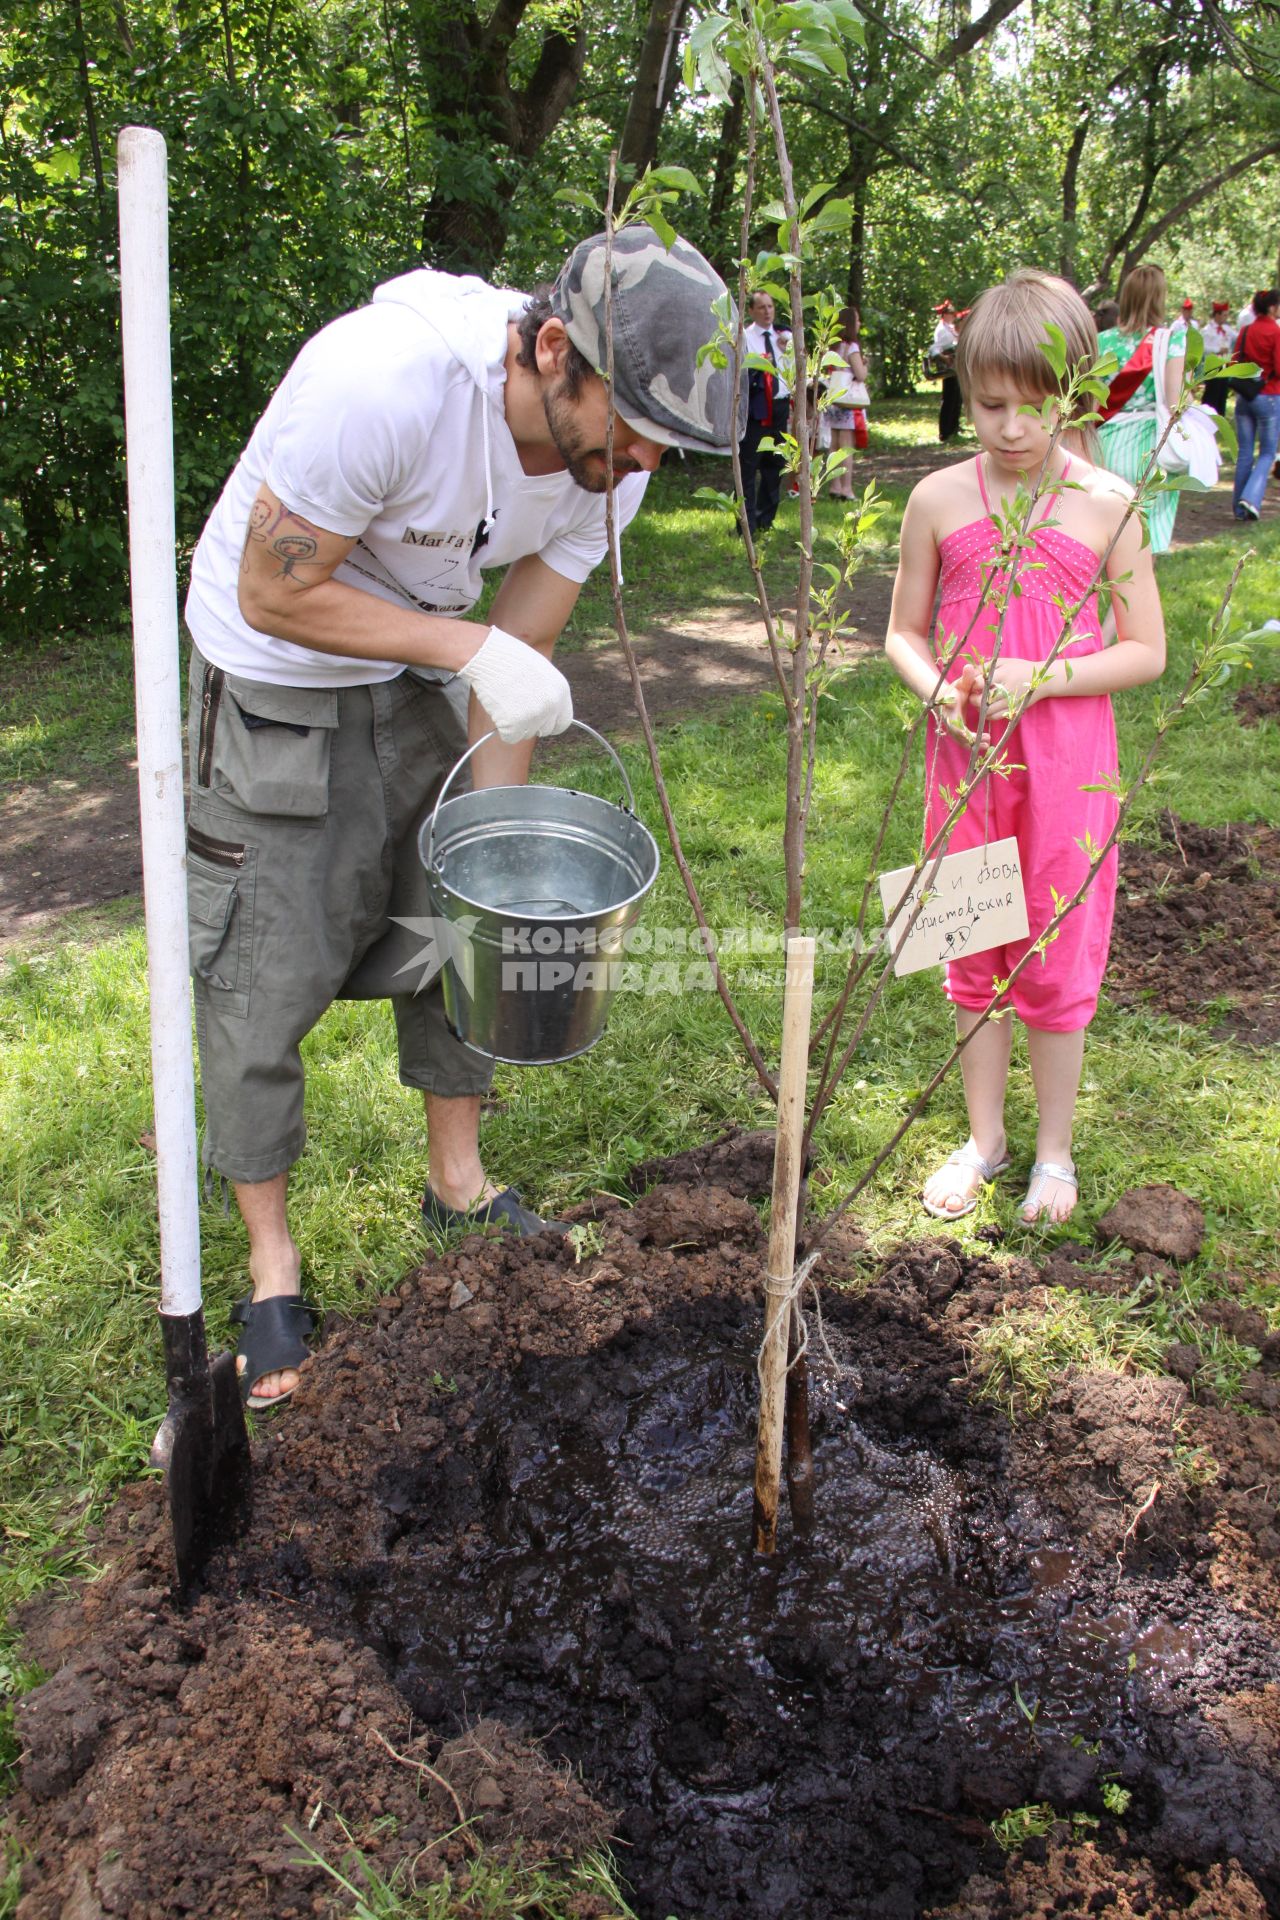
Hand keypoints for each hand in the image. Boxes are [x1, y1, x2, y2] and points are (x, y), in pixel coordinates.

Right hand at [456, 626, 573, 742]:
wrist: (489, 655)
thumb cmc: (510, 659)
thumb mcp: (540, 672)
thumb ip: (547, 693)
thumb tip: (545, 712)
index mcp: (561, 692)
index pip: (563, 722)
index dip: (549, 723)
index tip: (538, 721)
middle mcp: (552, 706)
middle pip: (544, 730)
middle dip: (531, 724)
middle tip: (515, 708)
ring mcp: (534, 716)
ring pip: (526, 734)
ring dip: (515, 724)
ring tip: (505, 702)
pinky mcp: (515, 725)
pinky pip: (510, 737)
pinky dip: (502, 728)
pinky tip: (498, 708)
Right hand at [932, 662, 982, 744]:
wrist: (948, 700)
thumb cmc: (957, 690)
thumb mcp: (962, 683)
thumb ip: (966, 676)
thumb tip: (969, 666)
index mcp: (949, 706)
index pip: (951, 712)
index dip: (954, 716)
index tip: (961, 720)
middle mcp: (949, 719)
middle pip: (956, 730)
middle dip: (968, 736)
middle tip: (981, 737)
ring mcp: (953, 728)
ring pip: (961, 739)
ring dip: (973, 743)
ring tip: (987, 743)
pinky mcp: (959, 734)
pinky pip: (965, 742)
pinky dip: (974, 745)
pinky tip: (986, 746)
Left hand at [972, 658, 1043, 719]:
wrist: (1042, 680)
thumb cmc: (1020, 668)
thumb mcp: (1005, 662)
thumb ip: (987, 666)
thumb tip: (969, 670)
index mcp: (1004, 674)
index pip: (981, 683)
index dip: (973, 685)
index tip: (973, 683)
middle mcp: (1007, 689)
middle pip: (982, 700)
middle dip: (973, 699)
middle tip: (973, 695)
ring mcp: (1011, 702)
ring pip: (987, 712)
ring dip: (979, 708)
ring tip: (980, 702)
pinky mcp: (1013, 710)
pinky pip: (995, 717)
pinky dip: (988, 715)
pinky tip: (987, 708)